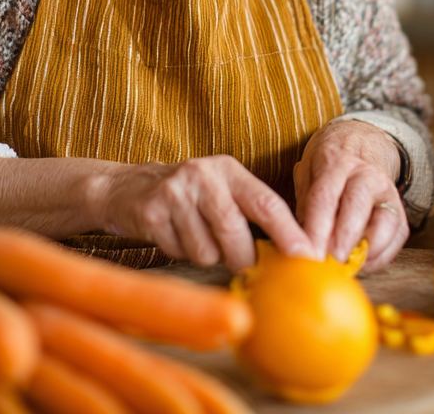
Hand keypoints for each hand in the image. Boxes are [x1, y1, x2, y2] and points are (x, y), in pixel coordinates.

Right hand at [94, 155, 314, 271]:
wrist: (127, 188)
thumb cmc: (190, 197)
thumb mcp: (222, 192)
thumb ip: (253, 214)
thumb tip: (294, 252)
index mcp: (229, 170)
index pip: (267, 203)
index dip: (288, 233)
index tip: (306, 256)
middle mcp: (204, 175)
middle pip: (235, 232)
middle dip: (242, 257)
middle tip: (238, 262)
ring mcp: (175, 192)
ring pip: (207, 250)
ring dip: (205, 254)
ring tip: (194, 235)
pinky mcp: (151, 212)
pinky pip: (179, 252)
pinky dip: (180, 252)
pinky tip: (173, 234)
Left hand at [293, 121, 407, 273]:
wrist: (360, 143)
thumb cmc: (326, 165)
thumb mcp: (307, 173)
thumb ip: (304, 206)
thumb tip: (300, 245)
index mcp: (335, 162)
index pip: (324, 198)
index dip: (316, 230)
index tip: (308, 255)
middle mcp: (365, 173)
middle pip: (356, 208)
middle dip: (341, 241)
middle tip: (328, 264)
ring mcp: (386, 190)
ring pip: (384, 222)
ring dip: (366, 250)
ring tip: (347, 266)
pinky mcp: (399, 208)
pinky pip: (397, 235)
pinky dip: (381, 255)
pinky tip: (363, 264)